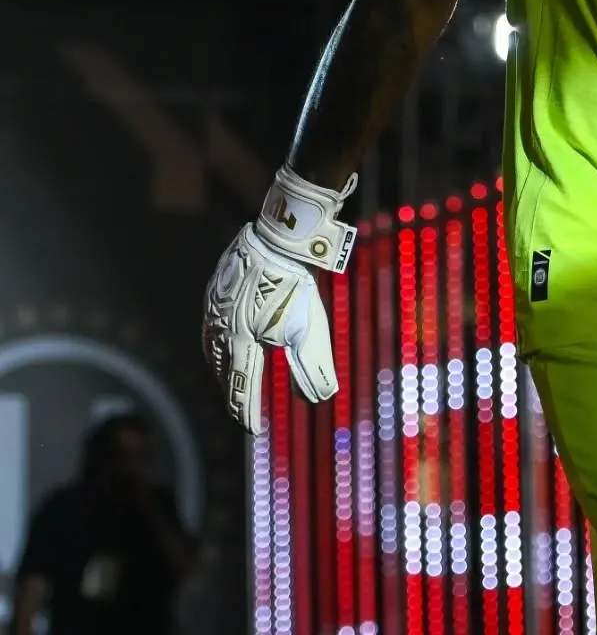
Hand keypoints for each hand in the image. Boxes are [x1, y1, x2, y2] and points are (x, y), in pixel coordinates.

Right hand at [202, 167, 356, 433]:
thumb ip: (310, 368)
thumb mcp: (309, 330)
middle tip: (242, 407)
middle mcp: (218, 329)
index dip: (246, 410)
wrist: (280, 237)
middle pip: (223, 370)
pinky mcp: (215, 291)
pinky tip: (227, 343)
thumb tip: (314, 400)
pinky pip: (212, 327)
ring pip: (213, 349)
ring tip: (232, 380)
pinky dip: (219, 344)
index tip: (253, 429)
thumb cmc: (296, 285)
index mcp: (238, 343)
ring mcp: (213, 308)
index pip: (241, 386)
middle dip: (232, 391)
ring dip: (223, 369)